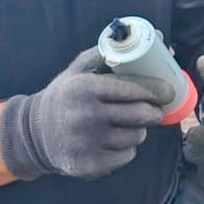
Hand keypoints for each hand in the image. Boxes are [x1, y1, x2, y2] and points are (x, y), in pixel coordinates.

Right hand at [0, 47, 174, 181]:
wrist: (34, 134)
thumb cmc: (67, 95)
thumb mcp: (80, 69)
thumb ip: (112, 52)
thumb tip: (157, 36)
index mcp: (84, 88)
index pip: (132, 89)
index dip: (156, 89)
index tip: (169, 91)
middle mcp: (84, 116)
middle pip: (142, 115)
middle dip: (154, 111)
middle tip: (154, 109)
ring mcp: (87, 143)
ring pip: (137, 136)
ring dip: (139, 130)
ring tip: (125, 124)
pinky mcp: (90, 166)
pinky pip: (127, 156)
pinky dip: (126, 149)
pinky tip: (111, 141)